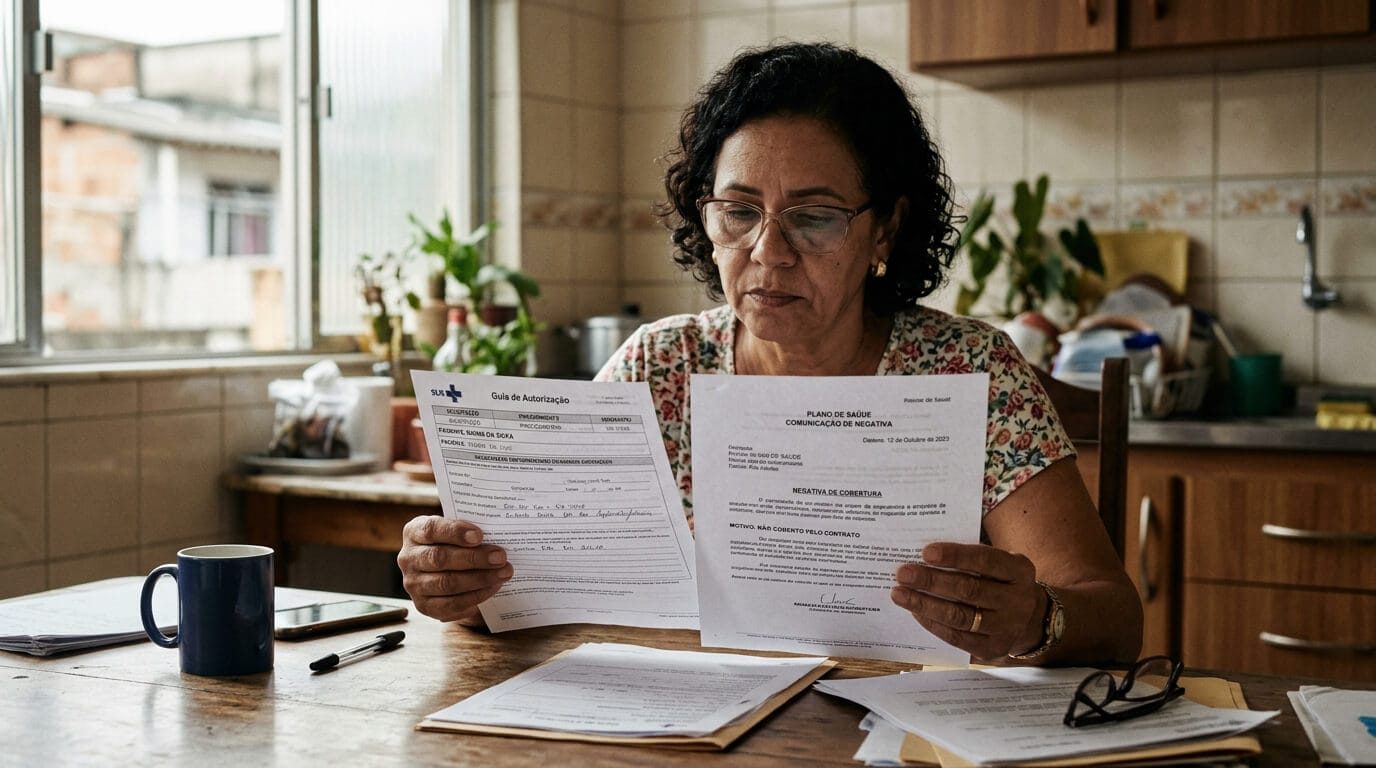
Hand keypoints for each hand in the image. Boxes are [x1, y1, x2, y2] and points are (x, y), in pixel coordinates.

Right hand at [397, 515, 512, 626]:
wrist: (448, 571)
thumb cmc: (455, 545)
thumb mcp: (456, 531)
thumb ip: (469, 531)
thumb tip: (497, 535)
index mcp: (414, 532)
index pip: (431, 529)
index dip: (455, 532)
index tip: (479, 535)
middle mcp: (408, 558)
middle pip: (440, 558)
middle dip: (474, 558)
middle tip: (500, 557)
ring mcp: (413, 584)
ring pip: (447, 583)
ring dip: (479, 579)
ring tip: (503, 573)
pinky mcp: (424, 605)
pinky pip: (451, 604)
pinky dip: (476, 596)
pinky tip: (493, 587)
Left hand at [889, 542, 1044, 660]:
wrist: (1030, 619)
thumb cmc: (1001, 582)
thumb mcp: (999, 564)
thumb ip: (971, 559)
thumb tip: (925, 556)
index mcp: (1019, 571)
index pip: (985, 560)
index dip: (955, 556)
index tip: (926, 552)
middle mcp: (1017, 600)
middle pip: (969, 590)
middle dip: (932, 581)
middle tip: (903, 573)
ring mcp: (1006, 628)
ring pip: (960, 616)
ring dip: (925, 604)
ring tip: (900, 594)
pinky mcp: (993, 649)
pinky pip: (957, 637)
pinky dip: (933, 624)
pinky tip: (915, 612)